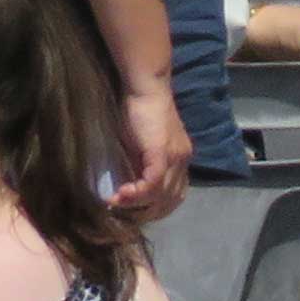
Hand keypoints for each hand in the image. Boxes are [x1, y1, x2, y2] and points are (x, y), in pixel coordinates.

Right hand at [115, 80, 193, 222]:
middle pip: (170, 200)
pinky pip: (153, 184)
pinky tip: (120, 194)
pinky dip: (136, 194)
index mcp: (180, 158)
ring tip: (116, 203)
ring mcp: (175, 157)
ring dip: (137, 205)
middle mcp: (183, 160)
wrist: (145, 86)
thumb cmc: (138, 110)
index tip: (134, 212)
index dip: (156, 207)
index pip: (176, 194)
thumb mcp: (139, 145)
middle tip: (123, 214)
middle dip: (147, 213)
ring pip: (161, 196)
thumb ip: (139, 165)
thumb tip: (127, 188)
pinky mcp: (162, 153)